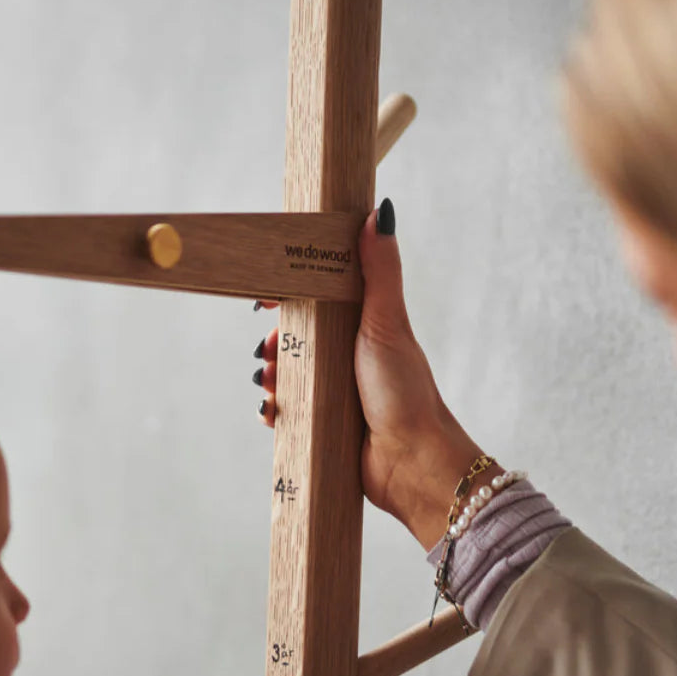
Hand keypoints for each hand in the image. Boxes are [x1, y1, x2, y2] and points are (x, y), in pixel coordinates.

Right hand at [254, 202, 486, 548]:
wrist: (411, 462)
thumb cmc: (405, 391)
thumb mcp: (387, 322)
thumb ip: (380, 270)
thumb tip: (381, 213)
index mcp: (364, 326)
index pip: (319, 297)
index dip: (289, 292)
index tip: (265, 295)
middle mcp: (350, 356)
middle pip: (296, 336)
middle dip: (274, 340)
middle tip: (267, 349)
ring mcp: (337, 391)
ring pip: (288, 373)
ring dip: (270, 374)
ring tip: (268, 381)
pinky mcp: (326, 424)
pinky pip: (288, 411)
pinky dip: (275, 408)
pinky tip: (272, 410)